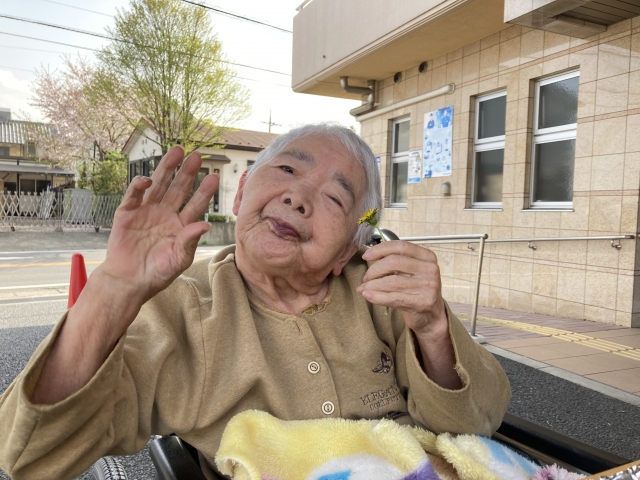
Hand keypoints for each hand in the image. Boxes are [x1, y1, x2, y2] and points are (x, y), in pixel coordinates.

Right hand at [31, 146, 219, 403]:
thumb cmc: (157, 273)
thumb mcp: (179, 260)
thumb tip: (206, 224)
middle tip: (197, 157)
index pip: (195, 204)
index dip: (204, 191)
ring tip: (176, 153)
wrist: (128, 282)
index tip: (213, 177)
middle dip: (187, 173)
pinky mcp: (127, 214)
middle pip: (178, 189)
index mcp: (181, 225)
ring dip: (166, 170)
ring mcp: (146, 212)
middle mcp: (165, 214)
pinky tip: (147, 180)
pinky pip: (134, 197)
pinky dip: (139, 187)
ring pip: (158, 186)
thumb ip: (190, 241)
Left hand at [357, 240, 447, 337]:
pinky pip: (394, 298)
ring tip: (363, 288)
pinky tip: (368, 295)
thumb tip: (371, 256)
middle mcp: (430, 269)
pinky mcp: (422, 303)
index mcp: (427, 257)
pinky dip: (377, 297)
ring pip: (391, 282)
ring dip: (372, 285)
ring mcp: (427, 287)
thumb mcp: (411, 271)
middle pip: (394, 262)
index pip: (401, 246)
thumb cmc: (417, 289)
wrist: (431, 315)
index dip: (380, 249)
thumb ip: (396, 261)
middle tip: (365, 278)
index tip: (366, 256)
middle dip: (374, 270)